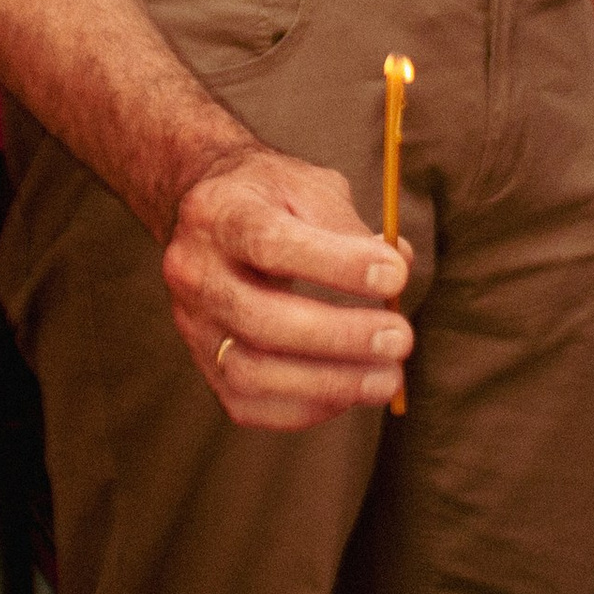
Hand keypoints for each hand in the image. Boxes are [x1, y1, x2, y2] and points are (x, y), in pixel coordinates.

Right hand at [162, 146, 411, 428]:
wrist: (210, 219)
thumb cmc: (271, 199)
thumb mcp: (307, 186)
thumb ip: (348, 225)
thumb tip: (398, 265)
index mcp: (219, 214)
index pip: (271, 244)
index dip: (336, 266)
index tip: (394, 276)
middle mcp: (194, 272)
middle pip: (260, 318)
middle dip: (339, 336)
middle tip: (400, 338)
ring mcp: (193, 325)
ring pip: (251, 372)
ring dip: (329, 382)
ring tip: (388, 378)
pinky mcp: (203, 364)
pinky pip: (249, 404)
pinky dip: (306, 407)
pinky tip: (351, 391)